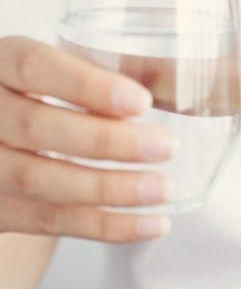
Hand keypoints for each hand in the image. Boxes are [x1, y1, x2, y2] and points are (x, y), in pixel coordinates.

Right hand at [0, 36, 177, 242]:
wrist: (5, 133)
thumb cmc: (48, 88)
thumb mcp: (63, 65)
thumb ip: (105, 70)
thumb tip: (176, 79)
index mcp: (1, 61)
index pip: (34, 67)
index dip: (87, 86)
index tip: (141, 101)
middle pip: (37, 128)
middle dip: (107, 142)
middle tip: (166, 146)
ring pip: (38, 181)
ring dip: (109, 190)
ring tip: (163, 188)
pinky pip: (47, 222)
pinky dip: (104, 226)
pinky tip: (150, 224)